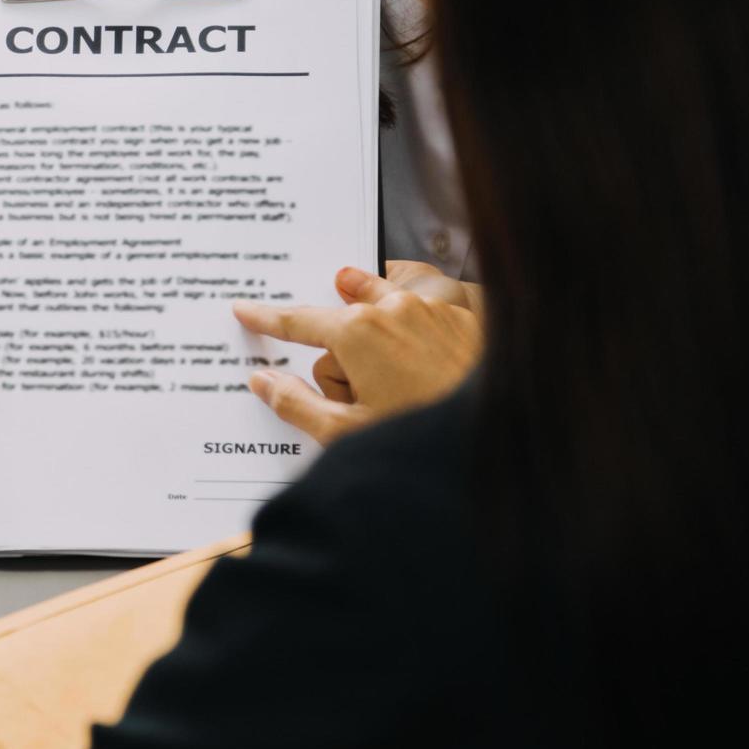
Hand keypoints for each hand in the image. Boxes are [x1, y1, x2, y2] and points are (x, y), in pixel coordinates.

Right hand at [232, 266, 481, 443]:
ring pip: (380, 321)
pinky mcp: (461, 320)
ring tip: (388, 391)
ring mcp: (431, 310)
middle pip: (341, 329)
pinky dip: (410, 343)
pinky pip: (418, 320)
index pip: (298, 321)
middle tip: (358, 410)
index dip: (267, 319)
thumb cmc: (422, 439)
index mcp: (357, 331)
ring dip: (376, 353)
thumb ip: (295, 404)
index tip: (245, 310)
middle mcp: (393, 309)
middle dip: (339, 366)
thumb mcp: (345, 433)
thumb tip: (263, 380)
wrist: (503, 439)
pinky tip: (422, 379)